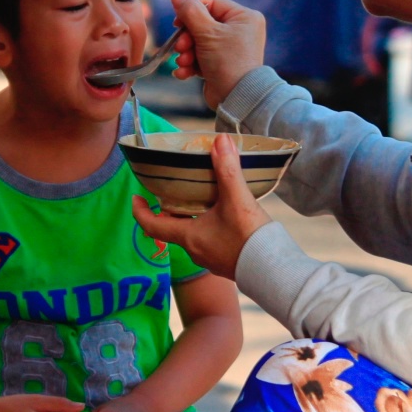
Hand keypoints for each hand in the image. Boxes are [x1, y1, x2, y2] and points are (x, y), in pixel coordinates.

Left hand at [131, 133, 271, 278]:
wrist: (275, 271)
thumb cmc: (249, 238)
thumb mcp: (237, 200)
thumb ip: (227, 170)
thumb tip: (220, 140)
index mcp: (188, 236)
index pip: (152, 225)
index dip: (140, 211)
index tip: (136, 197)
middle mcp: (195, 250)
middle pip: (172, 229)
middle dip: (169, 210)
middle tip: (173, 192)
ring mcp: (210, 258)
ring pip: (192, 236)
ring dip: (191, 219)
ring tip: (201, 199)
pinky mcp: (226, 262)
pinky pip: (209, 242)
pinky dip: (208, 227)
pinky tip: (224, 216)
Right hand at [168, 0, 265, 109]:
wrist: (237, 98)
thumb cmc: (227, 62)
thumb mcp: (207, 32)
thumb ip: (190, 12)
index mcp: (244, 17)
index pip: (211, 4)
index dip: (191, 12)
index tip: (177, 23)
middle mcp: (240, 31)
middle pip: (203, 25)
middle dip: (187, 39)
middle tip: (180, 47)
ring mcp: (231, 49)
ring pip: (199, 43)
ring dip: (187, 54)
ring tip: (184, 63)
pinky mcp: (222, 65)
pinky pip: (202, 58)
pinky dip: (191, 65)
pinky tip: (184, 73)